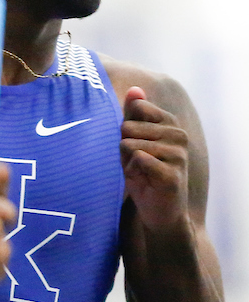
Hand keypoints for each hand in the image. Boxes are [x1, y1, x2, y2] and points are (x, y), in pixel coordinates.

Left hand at [120, 86, 188, 230]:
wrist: (160, 212)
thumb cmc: (144, 175)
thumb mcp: (134, 141)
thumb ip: (134, 115)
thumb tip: (135, 89)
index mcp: (170, 124)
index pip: (135, 109)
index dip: (125, 131)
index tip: (134, 146)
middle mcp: (178, 135)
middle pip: (127, 127)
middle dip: (123, 149)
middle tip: (136, 165)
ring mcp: (178, 154)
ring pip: (129, 144)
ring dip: (127, 163)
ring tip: (141, 174)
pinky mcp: (172, 174)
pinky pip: (138, 160)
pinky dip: (132, 173)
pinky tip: (144, 182)